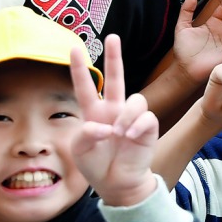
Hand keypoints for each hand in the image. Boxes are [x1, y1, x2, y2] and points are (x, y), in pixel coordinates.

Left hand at [70, 35, 159, 207]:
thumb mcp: (80, 152)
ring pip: (135, 98)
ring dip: (126, 115)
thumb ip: (85, 136)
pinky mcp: (147, 127)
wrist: (118, 183)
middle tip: (112, 37)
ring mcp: (132, 117)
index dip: (79, 69)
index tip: (74, 49)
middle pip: (116, 77)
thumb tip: (101, 125)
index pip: (86, 87)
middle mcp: (114, 110)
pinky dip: (136, 126)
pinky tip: (130, 137)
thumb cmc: (97, 165)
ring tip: (119, 133)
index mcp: (94, 113)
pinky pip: (145, 117)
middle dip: (115, 56)